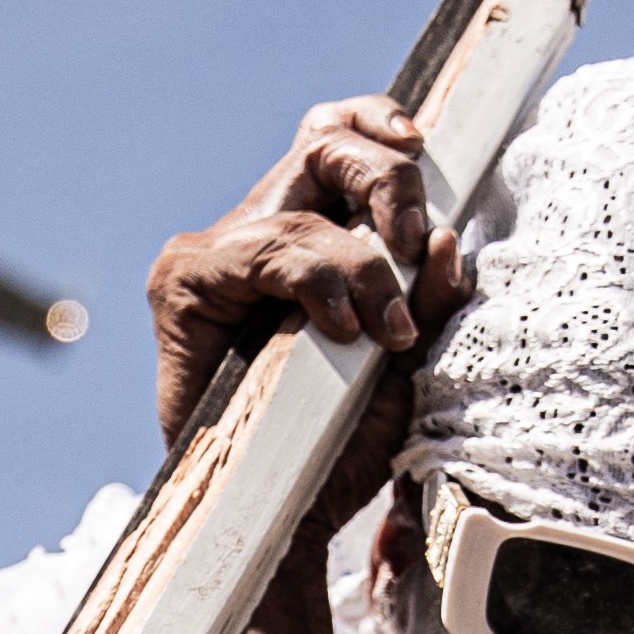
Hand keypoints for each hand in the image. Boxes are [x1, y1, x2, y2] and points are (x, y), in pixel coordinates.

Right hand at [144, 96, 476, 514]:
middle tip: (413, 241)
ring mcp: (221, 255)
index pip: (337, 139)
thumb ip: (431, 303)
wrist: (282, 511)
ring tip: (384, 328)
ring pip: (300, 202)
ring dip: (360, 260)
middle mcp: (263, 231)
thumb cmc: (339, 443)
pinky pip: (261, 250)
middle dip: (385, 177)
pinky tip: (339, 328)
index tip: (421, 142)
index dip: (376, 122)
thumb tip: (447, 240)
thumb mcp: (408, 365)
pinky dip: (314, 281)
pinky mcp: (185, 284)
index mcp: (314, 237)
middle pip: (322, 142)